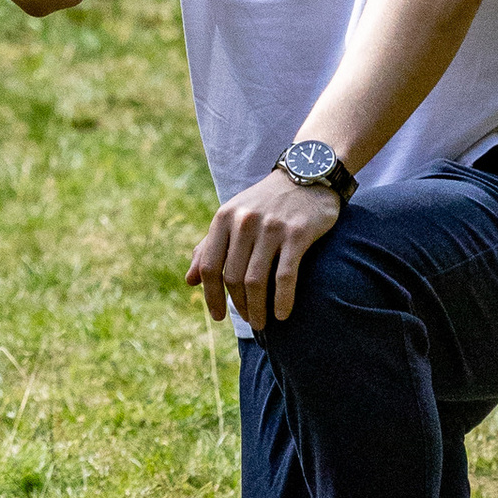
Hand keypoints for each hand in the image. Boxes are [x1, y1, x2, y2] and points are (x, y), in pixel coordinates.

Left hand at [191, 167, 341, 328]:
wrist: (307, 174)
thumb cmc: (265, 203)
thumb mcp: (232, 217)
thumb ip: (210, 247)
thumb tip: (190, 281)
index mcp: (224, 218)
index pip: (210, 267)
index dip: (210, 296)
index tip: (217, 317)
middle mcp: (244, 222)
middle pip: (233, 278)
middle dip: (239, 306)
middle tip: (249, 322)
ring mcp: (271, 227)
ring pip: (256, 281)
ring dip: (258, 309)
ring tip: (262, 323)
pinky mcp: (297, 233)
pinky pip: (285, 276)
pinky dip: (282, 301)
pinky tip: (282, 315)